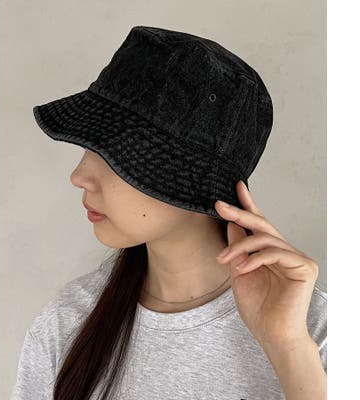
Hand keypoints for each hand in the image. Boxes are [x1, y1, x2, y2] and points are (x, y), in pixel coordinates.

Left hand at [215, 181, 318, 347]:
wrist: (271, 334)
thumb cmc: (257, 307)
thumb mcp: (239, 271)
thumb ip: (238, 248)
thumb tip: (231, 224)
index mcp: (270, 252)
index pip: (259, 224)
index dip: (248, 204)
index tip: (237, 187)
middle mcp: (285, 251)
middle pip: (262, 225)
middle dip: (239, 213)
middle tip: (219, 205)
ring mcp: (297, 258)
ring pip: (265, 238)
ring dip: (239, 247)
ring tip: (224, 259)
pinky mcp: (304, 267)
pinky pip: (275, 253)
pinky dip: (254, 258)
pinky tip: (241, 268)